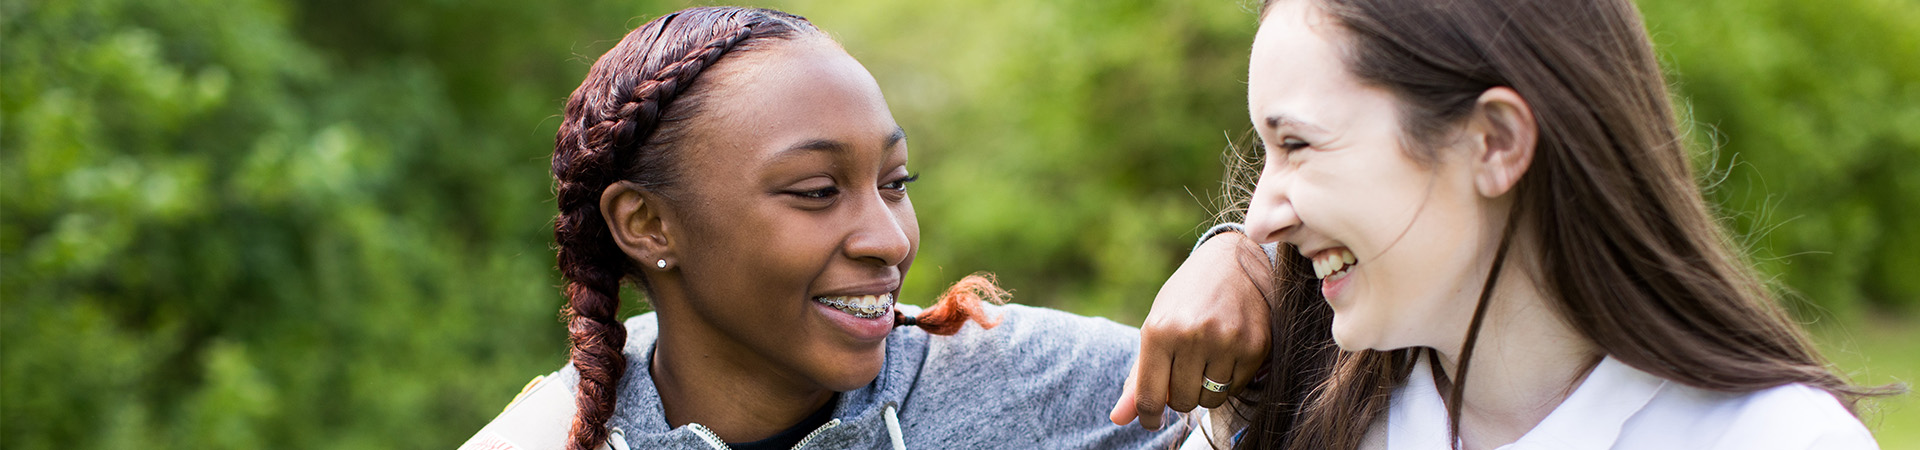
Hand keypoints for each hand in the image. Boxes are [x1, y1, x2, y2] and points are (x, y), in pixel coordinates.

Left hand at [1110, 231, 1273, 429]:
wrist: (1234, 262)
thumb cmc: (1187, 299)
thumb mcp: (1156, 327)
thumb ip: (1138, 377)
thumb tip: (1118, 420)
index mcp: (1158, 330)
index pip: (1149, 397)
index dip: (1148, 417)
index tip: (1151, 420)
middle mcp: (1192, 335)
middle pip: (1181, 402)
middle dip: (1180, 394)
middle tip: (1184, 371)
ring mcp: (1227, 341)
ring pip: (1210, 400)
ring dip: (1205, 389)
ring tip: (1206, 360)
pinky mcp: (1256, 346)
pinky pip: (1236, 388)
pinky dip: (1229, 380)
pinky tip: (1227, 353)